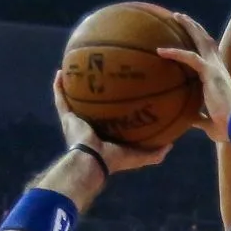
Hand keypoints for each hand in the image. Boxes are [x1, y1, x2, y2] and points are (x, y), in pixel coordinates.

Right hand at [52, 72, 170, 173]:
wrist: (94, 161)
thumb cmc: (116, 160)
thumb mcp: (140, 156)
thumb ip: (155, 152)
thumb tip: (172, 144)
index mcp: (106, 134)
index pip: (111, 118)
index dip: (115, 107)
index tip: (122, 93)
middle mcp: (90, 126)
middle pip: (92, 106)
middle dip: (95, 93)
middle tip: (101, 74)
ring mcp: (76, 121)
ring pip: (74, 99)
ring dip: (74, 85)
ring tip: (77, 68)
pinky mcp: (67, 118)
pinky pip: (60, 98)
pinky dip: (58, 86)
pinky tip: (60, 72)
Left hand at [156, 14, 230, 142]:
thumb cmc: (225, 128)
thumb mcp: (208, 122)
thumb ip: (199, 117)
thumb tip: (189, 120)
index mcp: (219, 78)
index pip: (209, 57)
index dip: (201, 47)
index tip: (190, 39)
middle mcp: (219, 69)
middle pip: (207, 41)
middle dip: (195, 28)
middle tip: (182, 18)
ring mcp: (215, 68)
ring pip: (201, 40)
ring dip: (189, 27)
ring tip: (177, 17)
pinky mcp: (210, 72)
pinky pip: (190, 57)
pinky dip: (175, 53)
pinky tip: (161, 51)